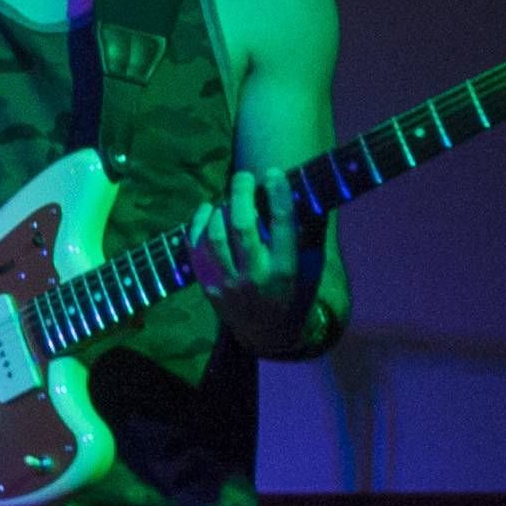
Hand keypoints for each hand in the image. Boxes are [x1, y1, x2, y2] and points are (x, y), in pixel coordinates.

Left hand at [187, 169, 320, 348]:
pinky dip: (198, 226)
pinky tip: (205, 211)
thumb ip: (307, 234)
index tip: (273, 173)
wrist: (267, 332)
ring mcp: (228, 283)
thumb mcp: (309, 267)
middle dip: (242, 194)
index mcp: (286, 269)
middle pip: (243, 226)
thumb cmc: (293, 291)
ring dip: (219, 210)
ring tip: (226, 199)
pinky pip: (196, 251)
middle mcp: (256, 276)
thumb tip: (307, 194)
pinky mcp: (208, 287)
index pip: (282, 225)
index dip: (278, 195)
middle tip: (243, 176)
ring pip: (216, 236)